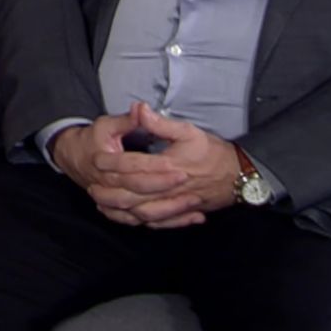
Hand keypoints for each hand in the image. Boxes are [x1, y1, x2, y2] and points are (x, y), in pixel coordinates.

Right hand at [52, 109, 188, 225]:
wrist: (72, 156)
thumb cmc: (93, 139)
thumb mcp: (108, 124)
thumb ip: (128, 120)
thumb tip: (142, 108)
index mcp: (104, 163)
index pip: (134, 167)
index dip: (157, 168)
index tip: (180, 167)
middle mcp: (106, 185)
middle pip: (138, 191)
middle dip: (165, 188)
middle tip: (190, 182)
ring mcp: (112, 201)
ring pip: (141, 213)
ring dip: (170, 212)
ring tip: (195, 204)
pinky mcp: (120, 211)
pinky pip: (144, 222)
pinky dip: (167, 223)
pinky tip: (190, 218)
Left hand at [101, 103, 241, 227]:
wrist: (239, 176)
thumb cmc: (212, 152)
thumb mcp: (188, 131)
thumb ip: (160, 123)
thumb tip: (139, 108)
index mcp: (169, 165)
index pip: (133, 166)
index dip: (112, 163)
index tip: (95, 159)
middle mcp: (170, 188)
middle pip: (132, 194)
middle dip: (109, 192)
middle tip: (91, 186)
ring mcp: (176, 204)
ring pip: (141, 213)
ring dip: (119, 210)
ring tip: (101, 204)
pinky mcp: (181, 213)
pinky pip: (156, 223)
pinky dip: (138, 222)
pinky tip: (125, 218)